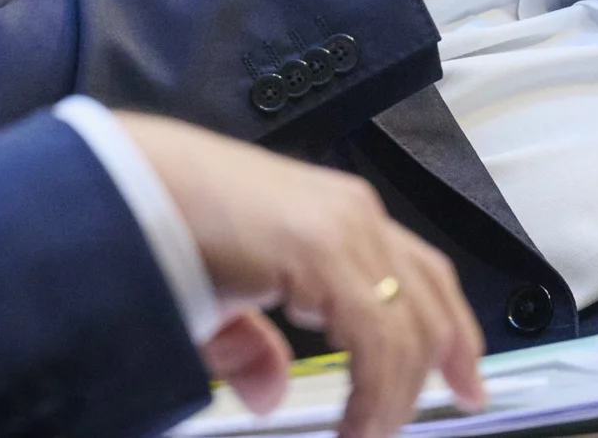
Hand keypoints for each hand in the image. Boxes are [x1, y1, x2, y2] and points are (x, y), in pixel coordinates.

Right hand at [115, 115, 484, 437]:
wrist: (129, 184)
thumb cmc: (166, 224)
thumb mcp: (222, 300)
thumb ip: (251, 345)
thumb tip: (270, 392)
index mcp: (338, 216)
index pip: (423, 274)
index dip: (454, 330)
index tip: (469, 380)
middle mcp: (353, 215)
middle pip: (432, 300)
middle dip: (447, 362)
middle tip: (456, 406)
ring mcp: (344, 229)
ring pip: (410, 326)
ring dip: (397, 393)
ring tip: (370, 433)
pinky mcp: (326, 251)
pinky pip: (378, 337)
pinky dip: (376, 391)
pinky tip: (355, 424)